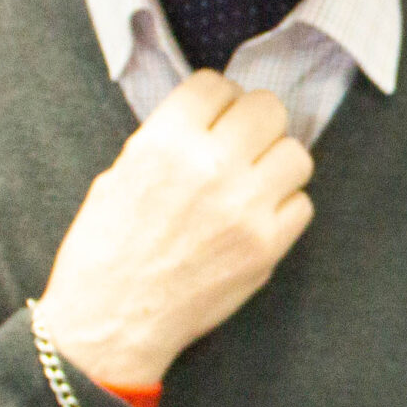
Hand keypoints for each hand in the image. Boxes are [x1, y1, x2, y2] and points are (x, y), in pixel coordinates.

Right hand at [33, 72, 313, 387]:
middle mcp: (209, 168)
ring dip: (276, 163)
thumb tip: (212, 120)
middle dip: (255, 123)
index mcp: (164, 144)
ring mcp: (245, 208)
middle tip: (242, 143)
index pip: (216, 84)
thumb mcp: (119, 176)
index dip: (217, 99)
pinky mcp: (266, 246)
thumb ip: (169, 142)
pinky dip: (284, 208)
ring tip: (253, 181)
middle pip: (268, 109)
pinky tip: (257, 218)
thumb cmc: (105, 250)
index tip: (215, 115)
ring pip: (295, 154)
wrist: (110, 322)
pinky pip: (301, 204)